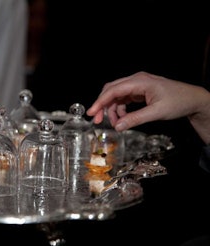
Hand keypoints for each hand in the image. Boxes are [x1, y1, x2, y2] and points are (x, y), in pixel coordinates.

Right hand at [86, 71, 209, 143]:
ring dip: (112, 109)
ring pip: (116, 96)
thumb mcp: (157, 112)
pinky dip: (120, 109)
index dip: (100, 102)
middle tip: (97, 120)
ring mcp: (137, 85)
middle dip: (102, 105)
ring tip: (115, 123)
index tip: (91, 113)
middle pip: (111, 90)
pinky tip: (123, 119)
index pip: (113, 90)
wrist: (192, 99)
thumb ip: (136, 119)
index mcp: (140, 81)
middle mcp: (136, 80)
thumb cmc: (178, 102)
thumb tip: (118, 127)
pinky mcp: (138, 91)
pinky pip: (123, 99)